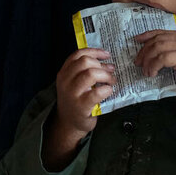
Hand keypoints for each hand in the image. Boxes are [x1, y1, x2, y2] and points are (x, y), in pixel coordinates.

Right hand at [43, 48, 114, 169]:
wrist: (69, 123)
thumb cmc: (76, 100)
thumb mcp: (73, 83)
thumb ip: (83, 71)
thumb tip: (107, 62)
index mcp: (64, 73)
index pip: (78, 54)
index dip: (94, 51)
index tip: (107, 55)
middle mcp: (65, 81)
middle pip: (85, 62)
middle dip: (102, 65)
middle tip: (110, 71)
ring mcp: (72, 94)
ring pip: (91, 74)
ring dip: (106, 76)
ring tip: (111, 81)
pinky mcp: (81, 106)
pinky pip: (97, 92)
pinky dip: (107, 89)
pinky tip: (109, 91)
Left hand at [134, 30, 175, 99]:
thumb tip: (158, 57)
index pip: (163, 32)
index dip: (148, 35)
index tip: (137, 40)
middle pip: (158, 39)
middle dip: (145, 50)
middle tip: (138, 62)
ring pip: (158, 47)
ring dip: (148, 60)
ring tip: (145, 70)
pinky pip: (161, 58)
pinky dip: (153, 66)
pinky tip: (152, 73)